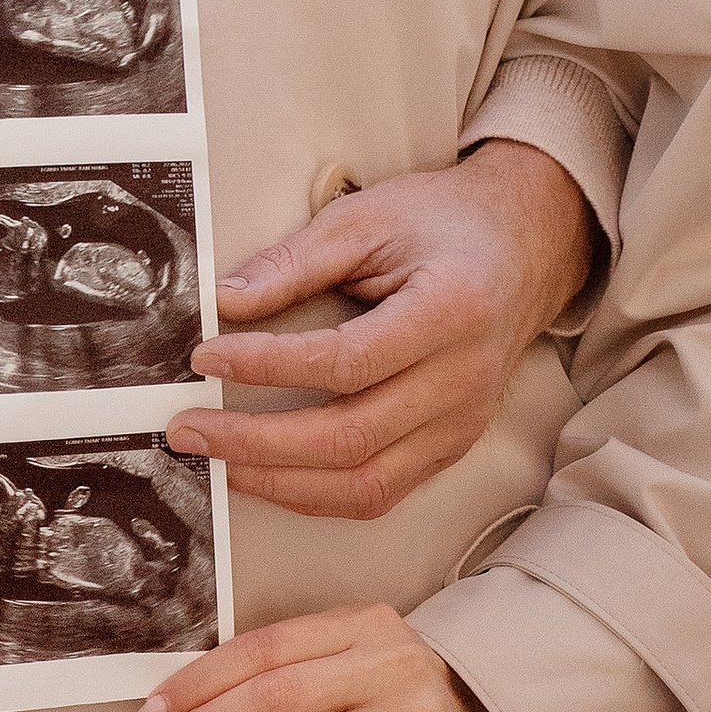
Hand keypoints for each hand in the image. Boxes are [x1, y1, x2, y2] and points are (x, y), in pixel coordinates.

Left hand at [168, 143, 594, 519]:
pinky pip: (381, 491)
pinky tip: (267, 473)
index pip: (346, 361)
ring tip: (216, 461)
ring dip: (280, 482)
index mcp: (450, 313)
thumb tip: (224, 299)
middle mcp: (463, 381)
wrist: (523, 245)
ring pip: (365, 484)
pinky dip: (318, 493)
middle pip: (351, 437)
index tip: (204, 357)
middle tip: (187, 428)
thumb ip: (295, 260)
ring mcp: (462, 424)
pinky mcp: (451, 446)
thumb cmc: (443, 223)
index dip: (268, 366)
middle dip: (256, 442)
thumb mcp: (368, 217)